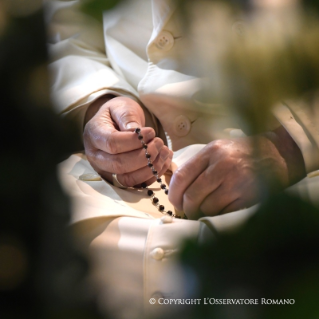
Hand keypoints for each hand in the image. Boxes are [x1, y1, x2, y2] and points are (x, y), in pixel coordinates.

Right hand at [83, 96, 172, 186]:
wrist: (115, 123)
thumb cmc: (117, 114)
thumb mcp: (121, 107)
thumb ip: (128, 118)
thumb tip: (137, 133)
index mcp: (94, 135)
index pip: (112, 143)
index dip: (134, 141)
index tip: (151, 132)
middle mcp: (96, 157)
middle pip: (119, 165)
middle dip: (144, 156)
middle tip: (159, 143)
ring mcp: (107, 171)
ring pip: (127, 179)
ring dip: (150, 168)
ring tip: (164, 151)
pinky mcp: (119, 179)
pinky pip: (137, 184)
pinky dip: (154, 175)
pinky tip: (164, 161)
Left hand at [169, 126, 305, 218]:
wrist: (277, 155)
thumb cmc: (243, 153)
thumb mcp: (218, 149)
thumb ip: (198, 165)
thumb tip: (177, 188)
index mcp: (211, 152)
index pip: (181, 177)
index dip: (174, 193)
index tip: (175, 201)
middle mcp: (222, 166)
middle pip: (192, 196)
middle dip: (186, 208)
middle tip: (188, 211)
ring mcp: (236, 183)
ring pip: (206, 208)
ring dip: (201, 214)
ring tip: (203, 212)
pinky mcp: (249, 198)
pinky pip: (223, 214)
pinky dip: (217, 217)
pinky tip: (218, 213)